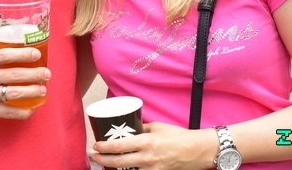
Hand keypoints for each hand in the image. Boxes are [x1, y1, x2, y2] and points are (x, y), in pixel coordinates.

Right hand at [0, 47, 50, 119]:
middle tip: (46, 74)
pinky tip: (31, 109)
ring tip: (43, 90)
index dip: (23, 54)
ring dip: (32, 92)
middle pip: (14, 75)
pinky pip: (7, 112)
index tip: (37, 54)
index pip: (5, 55)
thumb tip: (17, 47)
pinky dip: (22, 111)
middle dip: (34, 74)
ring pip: (13, 93)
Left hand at [93, 122, 210, 169]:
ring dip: (114, 168)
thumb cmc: (178, 136)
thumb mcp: (158, 126)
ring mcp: (152, 169)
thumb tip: (131, 126)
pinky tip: (122, 169)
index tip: (96, 145)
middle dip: (103, 159)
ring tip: (106, 163)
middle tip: (95, 156)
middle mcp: (147, 157)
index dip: (104, 147)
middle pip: (118, 162)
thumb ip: (143, 127)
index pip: (119, 146)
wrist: (196, 151)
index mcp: (146, 142)